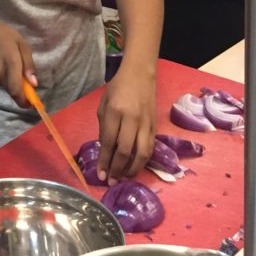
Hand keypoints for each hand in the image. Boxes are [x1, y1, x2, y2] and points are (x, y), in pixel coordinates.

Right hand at [0, 14, 35, 105]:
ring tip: (21, 74)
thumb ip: (29, 65)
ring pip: (8, 89)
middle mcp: (0, 73)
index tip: (33, 103)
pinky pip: (3, 84)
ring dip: (17, 88)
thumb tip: (34, 84)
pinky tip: (12, 71)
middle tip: (31, 87)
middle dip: (23, 95)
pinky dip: (10, 83)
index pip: (16, 90)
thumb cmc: (5, 35)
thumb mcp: (23, 45)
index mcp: (10, 64)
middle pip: (13, 93)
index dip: (25, 101)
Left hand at [95, 63, 155, 183]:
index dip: (105, 160)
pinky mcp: (155, 126)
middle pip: (125, 150)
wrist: (140, 74)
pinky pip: (150, 148)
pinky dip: (142, 161)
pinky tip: (135, 166)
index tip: (100, 174)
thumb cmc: (117, 88)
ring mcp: (145, 123)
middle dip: (117, 169)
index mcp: (115, 111)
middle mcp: (132, 118)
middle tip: (111, 181)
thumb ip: (104, 127)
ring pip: (142, 153)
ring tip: (123, 178)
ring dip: (132, 169)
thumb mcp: (103, 104)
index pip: (109, 141)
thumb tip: (106, 149)